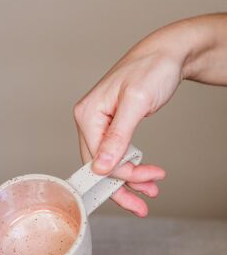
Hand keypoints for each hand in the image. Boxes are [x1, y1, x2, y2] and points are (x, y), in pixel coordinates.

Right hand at [74, 31, 183, 175]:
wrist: (167, 53)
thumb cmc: (152, 68)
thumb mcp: (136, 102)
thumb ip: (117, 136)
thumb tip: (101, 166)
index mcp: (88, 114)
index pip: (98, 158)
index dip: (122, 174)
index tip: (149, 179)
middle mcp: (89, 121)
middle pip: (100, 166)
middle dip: (124, 184)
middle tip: (145, 201)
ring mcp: (99, 125)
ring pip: (108, 164)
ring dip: (129, 180)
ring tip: (151, 189)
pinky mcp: (111, 127)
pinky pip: (116, 154)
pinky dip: (130, 167)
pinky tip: (145, 174)